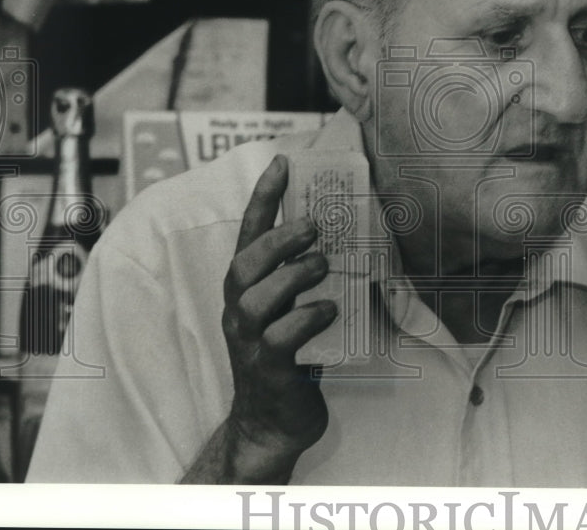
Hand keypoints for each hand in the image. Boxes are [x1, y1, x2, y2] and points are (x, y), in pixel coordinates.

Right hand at [221, 154, 337, 479]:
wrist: (271, 424)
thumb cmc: (286, 357)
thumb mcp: (291, 309)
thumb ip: (304, 278)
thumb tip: (347, 239)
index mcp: (246, 289)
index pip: (248, 234)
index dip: (264, 197)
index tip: (282, 162)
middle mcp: (239, 310)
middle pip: (245, 263)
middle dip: (278, 238)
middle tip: (313, 224)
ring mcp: (248, 341)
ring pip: (257, 298)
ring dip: (292, 275)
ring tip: (323, 266)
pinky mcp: (267, 369)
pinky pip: (280, 338)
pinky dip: (306, 318)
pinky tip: (329, 310)